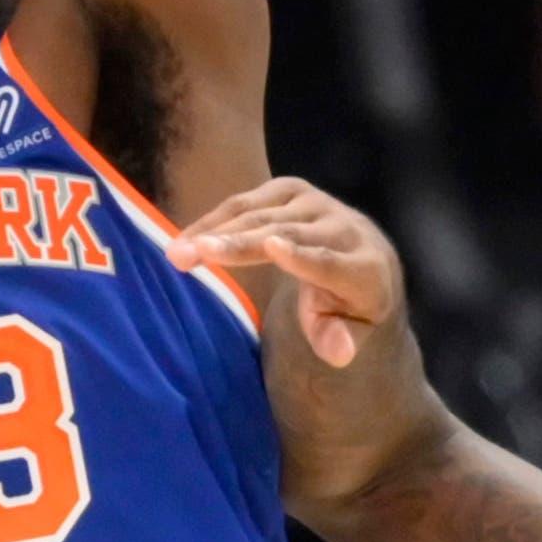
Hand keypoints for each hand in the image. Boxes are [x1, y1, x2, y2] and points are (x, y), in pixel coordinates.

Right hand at [173, 178, 403, 368]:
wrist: (364, 255)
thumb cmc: (350, 304)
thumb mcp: (351, 330)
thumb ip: (340, 339)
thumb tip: (338, 352)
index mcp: (363, 267)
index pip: (329, 262)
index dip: (302, 256)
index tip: (273, 247)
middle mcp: (343, 228)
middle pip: (285, 234)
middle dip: (237, 244)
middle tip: (191, 255)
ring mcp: (316, 203)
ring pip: (260, 215)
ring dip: (215, 231)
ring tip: (177, 251)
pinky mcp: (292, 190)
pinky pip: (248, 202)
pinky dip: (215, 219)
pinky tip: (187, 236)